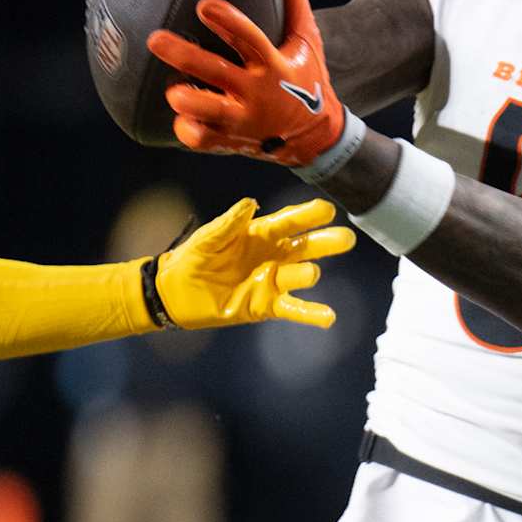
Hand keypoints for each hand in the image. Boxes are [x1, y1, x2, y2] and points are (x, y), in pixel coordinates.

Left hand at [147, 0, 342, 166]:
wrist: (315, 137)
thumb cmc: (307, 80)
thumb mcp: (308, 41)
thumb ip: (295, 1)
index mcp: (273, 64)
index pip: (249, 38)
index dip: (227, 21)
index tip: (203, 5)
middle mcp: (257, 92)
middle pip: (216, 72)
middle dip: (184, 56)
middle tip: (155, 39)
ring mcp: (243, 120)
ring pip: (207, 111)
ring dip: (186, 100)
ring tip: (171, 89)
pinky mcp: (232, 140)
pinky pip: (203, 139)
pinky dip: (188, 130)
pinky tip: (179, 117)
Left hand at [155, 197, 354, 329]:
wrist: (176, 293)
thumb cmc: (192, 258)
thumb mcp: (208, 238)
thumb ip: (229, 223)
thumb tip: (250, 204)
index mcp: (260, 234)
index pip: (288, 222)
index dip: (307, 215)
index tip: (327, 210)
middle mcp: (272, 255)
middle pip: (304, 247)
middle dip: (324, 242)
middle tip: (345, 239)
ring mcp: (271, 281)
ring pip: (299, 275)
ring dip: (306, 274)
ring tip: (310, 273)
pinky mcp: (266, 305)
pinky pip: (293, 308)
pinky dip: (311, 314)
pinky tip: (328, 317)